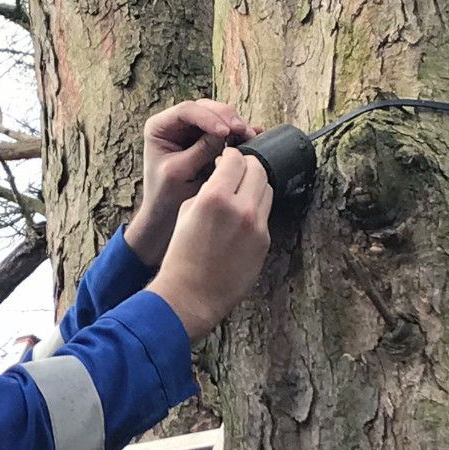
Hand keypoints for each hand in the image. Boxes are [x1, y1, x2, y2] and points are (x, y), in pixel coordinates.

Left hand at [125, 100, 260, 265]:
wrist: (166, 215)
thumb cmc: (165, 196)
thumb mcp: (180, 172)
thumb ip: (200, 151)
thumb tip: (225, 132)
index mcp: (159, 126)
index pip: (186, 111)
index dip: (208, 118)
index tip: (224, 132)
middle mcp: (176, 124)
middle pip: (206, 108)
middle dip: (227, 118)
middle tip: (243, 131)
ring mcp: (193, 131)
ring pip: (219, 117)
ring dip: (236, 125)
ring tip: (251, 136)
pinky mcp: (208, 141)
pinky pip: (226, 131)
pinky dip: (240, 133)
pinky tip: (254, 136)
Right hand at [146, 148, 271, 340]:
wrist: (191, 293)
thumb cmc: (182, 255)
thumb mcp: (186, 212)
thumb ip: (208, 190)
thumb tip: (222, 178)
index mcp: (215, 197)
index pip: (236, 160)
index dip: (231, 155)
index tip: (227, 158)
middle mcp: (240, 208)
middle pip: (258, 169)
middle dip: (247, 165)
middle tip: (237, 169)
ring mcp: (256, 225)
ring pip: (266, 190)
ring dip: (255, 185)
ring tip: (241, 192)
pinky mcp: (264, 241)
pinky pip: (264, 214)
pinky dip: (255, 209)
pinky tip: (241, 217)